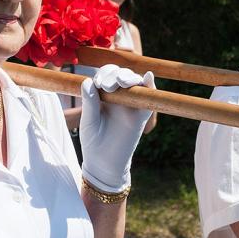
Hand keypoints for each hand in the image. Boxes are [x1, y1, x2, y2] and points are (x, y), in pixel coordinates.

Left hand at [79, 64, 154, 192]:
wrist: (104, 163)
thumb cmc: (93, 142)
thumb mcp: (88, 121)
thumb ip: (89, 102)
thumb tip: (88, 80)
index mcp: (103, 95)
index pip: (106, 76)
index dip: (104, 74)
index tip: (98, 83)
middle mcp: (118, 97)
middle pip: (121, 75)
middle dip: (116, 74)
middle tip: (108, 85)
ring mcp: (131, 104)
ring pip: (135, 83)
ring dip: (130, 78)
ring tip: (122, 82)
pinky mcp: (142, 115)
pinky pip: (149, 98)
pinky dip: (151, 87)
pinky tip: (149, 77)